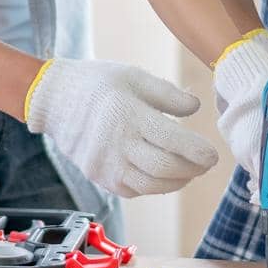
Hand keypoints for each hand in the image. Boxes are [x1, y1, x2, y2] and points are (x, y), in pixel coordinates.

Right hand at [24, 58, 218, 197]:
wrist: (53, 99)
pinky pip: (133, 190)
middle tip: (205, 163)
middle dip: (192, 169)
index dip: (198, 152)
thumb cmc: (98, 84)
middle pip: (164, 167)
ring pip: (151, 185)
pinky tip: (162, 175)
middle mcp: (117, 144)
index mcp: (128, 115)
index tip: (214, 155)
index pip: (172, 141)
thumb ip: (167, 93)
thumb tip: (195, 107)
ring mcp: (106, 165)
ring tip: (188, 171)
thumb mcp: (134, 76)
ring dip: (176, 181)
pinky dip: (153, 186)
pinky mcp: (99, 177)